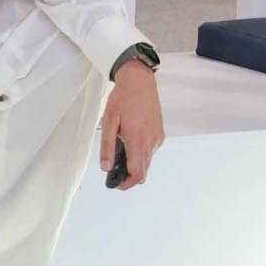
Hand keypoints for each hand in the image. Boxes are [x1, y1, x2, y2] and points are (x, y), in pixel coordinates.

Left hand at [100, 64, 164, 191]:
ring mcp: (158, 138)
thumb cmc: (123, 99)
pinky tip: (129, 139)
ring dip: (135, 161)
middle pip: (143, 170)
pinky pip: (150, 150)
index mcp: (138, 140)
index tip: (117, 184)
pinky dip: (140, 151)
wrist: (139, 81)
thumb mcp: (108, 122)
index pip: (137, 173)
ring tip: (120, 147)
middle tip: (114, 171)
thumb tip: (106, 168)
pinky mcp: (160, 133)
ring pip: (147, 160)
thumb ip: (107, 147)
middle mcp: (151, 141)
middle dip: (129, 174)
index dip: (127, 183)